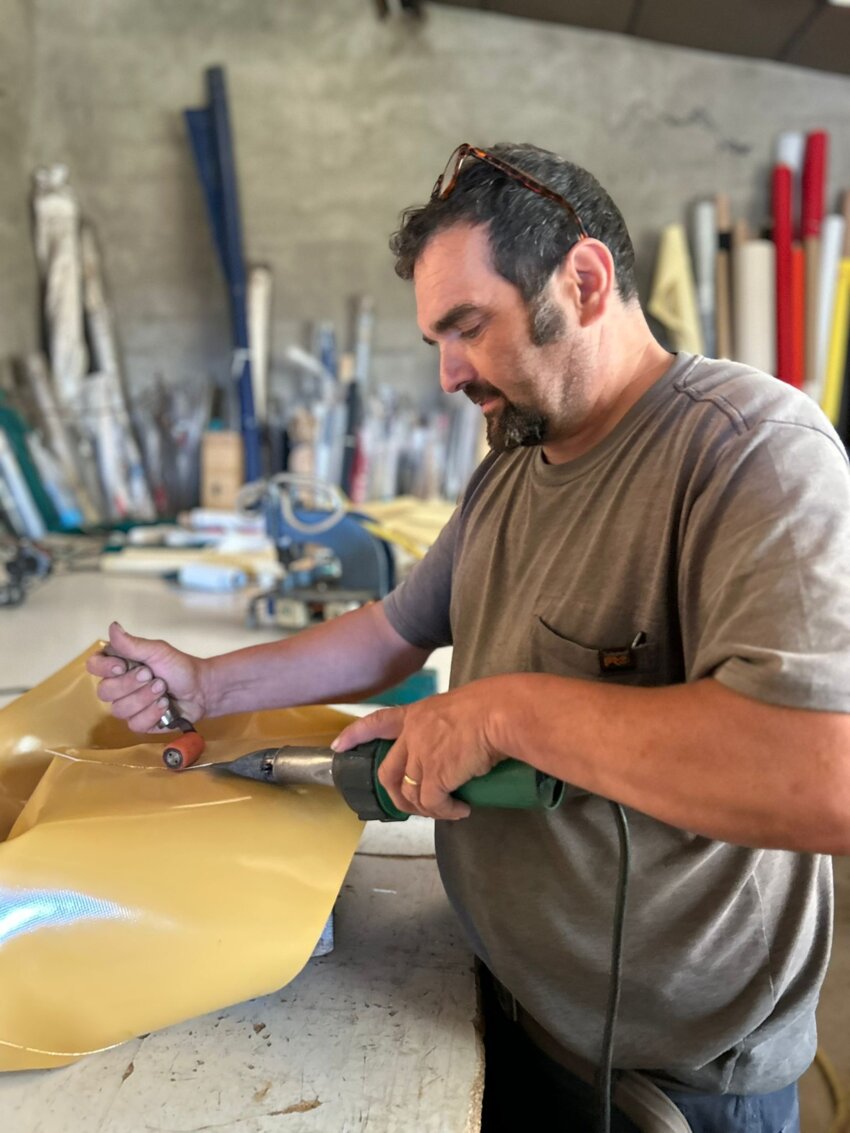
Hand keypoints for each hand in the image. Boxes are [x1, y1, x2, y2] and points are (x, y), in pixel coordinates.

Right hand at [85, 622, 208, 732]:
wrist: (201, 689)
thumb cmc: (178, 666)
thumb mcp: (157, 651)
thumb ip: (132, 644)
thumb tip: (112, 626)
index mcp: (119, 665)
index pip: (94, 666)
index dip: (104, 668)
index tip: (123, 666)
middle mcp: (118, 686)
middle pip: (105, 691)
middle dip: (132, 684)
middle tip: (154, 676)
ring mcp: (127, 706)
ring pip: (119, 710)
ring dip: (145, 699)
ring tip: (163, 690)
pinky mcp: (139, 723)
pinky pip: (135, 724)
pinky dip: (152, 713)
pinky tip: (165, 706)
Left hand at [331, 682, 504, 820]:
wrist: (500, 713)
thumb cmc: (491, 706)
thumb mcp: (459, 709)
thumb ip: (447, 727)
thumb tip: (458, 748)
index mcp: (416, 715)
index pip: (378, 722)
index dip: (356, 734)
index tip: (339, 746)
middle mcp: (412, 735)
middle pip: (388, 772)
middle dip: (396, 794)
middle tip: (412, 805)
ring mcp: (421, 757)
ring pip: (410, 794)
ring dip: (427, 808)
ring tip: (448, 809)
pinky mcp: (435, 776)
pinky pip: (432, 804)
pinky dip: (446, 812)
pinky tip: (460, 811)